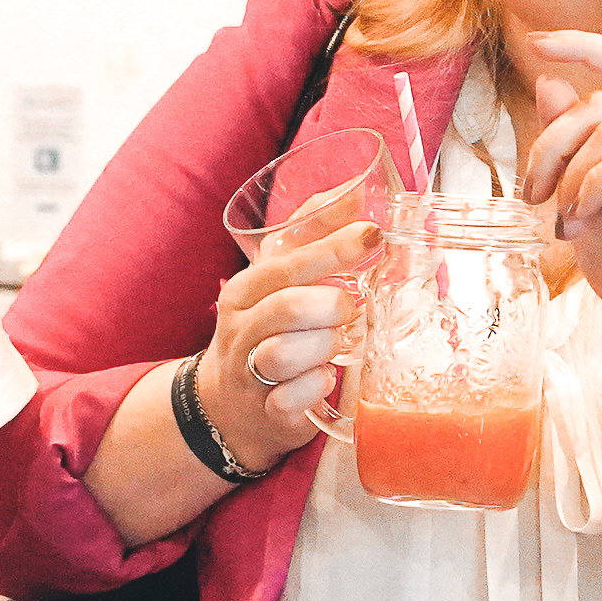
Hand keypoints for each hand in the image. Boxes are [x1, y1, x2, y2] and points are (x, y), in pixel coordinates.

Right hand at [195, 204, 382, 473]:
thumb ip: (313, 232)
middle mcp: (241, 328)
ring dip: (323, 347)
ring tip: (337, 345)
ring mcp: (249, 372)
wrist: (230, 405)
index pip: (287, 262)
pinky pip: (292, 400)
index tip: (371, 236)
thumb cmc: (267, 329)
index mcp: (246, 289)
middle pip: (286, 307)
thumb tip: (356, 189)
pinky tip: (325, 379)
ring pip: (284, 354)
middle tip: (352, 309)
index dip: (332, 248)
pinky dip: (315, 388)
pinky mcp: (266, 412)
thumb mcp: (280, 277)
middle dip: (330, 305)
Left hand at [517, 31, 601, 399]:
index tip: (537, 40)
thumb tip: (548, 81)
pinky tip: (581, 222)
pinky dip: (593, 188)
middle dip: (552, 143)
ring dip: (571, 175)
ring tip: (564, 220)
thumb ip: (571, 142)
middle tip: (531, 194)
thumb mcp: (582, 194)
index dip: (585, 44)